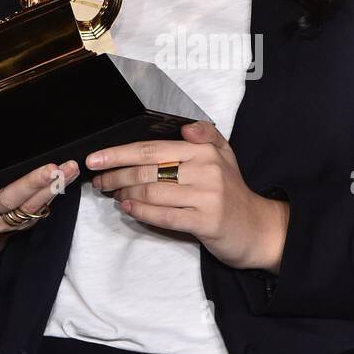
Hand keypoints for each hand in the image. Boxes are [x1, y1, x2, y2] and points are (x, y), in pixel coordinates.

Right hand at [0, 153, 79, 237]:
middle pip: (6, 200)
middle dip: (30, 184)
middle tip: (50, 170)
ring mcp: (4, 221)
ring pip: (29, 206)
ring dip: (52, 187)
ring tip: (67, 169)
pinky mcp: (23, 223)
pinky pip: (41, 207)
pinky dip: (56, 190)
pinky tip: (68, 175)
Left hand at [85, 121, 288, 272]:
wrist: (258, 228)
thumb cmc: (232, 191)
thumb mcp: (225, 156)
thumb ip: (206, 135)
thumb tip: (186, 126)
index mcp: (204, 150)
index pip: (152, 148)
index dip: (119, 153)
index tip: (96, 158)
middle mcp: (206, 170)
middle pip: (147, 170)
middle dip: (116, 175)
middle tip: (99, 181)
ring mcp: (207, 196)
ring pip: (152, 192)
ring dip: (125, 193)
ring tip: (112, 194)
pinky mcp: (206, 222)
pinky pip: (164, 215)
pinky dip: (141, 211)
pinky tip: (128, 207)